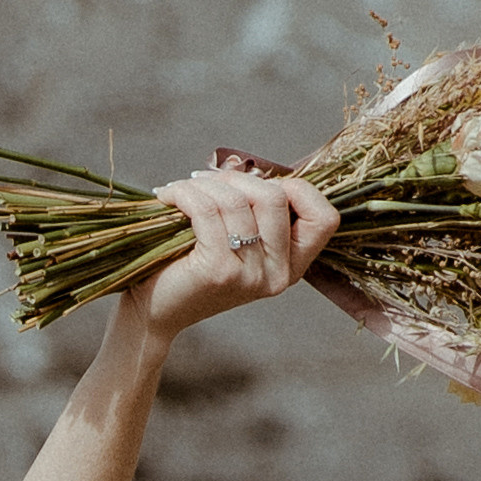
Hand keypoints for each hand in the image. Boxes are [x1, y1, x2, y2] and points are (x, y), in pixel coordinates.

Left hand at [125, 165, 335, 352]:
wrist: (156, 312)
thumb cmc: (191, 268)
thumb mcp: (236, 241)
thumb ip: (255, 211)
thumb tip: (251, 168)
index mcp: (291, 266)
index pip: (323, 219)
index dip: (296, 189)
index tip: (257, 185)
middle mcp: (278, 275)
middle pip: (275, 198)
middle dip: (236, 179)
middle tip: (204, 183)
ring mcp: (250, 276)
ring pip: (237, 201)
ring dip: (203, 185)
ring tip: (181, 190)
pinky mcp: (219, 272)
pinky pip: (207, 211)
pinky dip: (184, 194)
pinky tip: (168, 197)